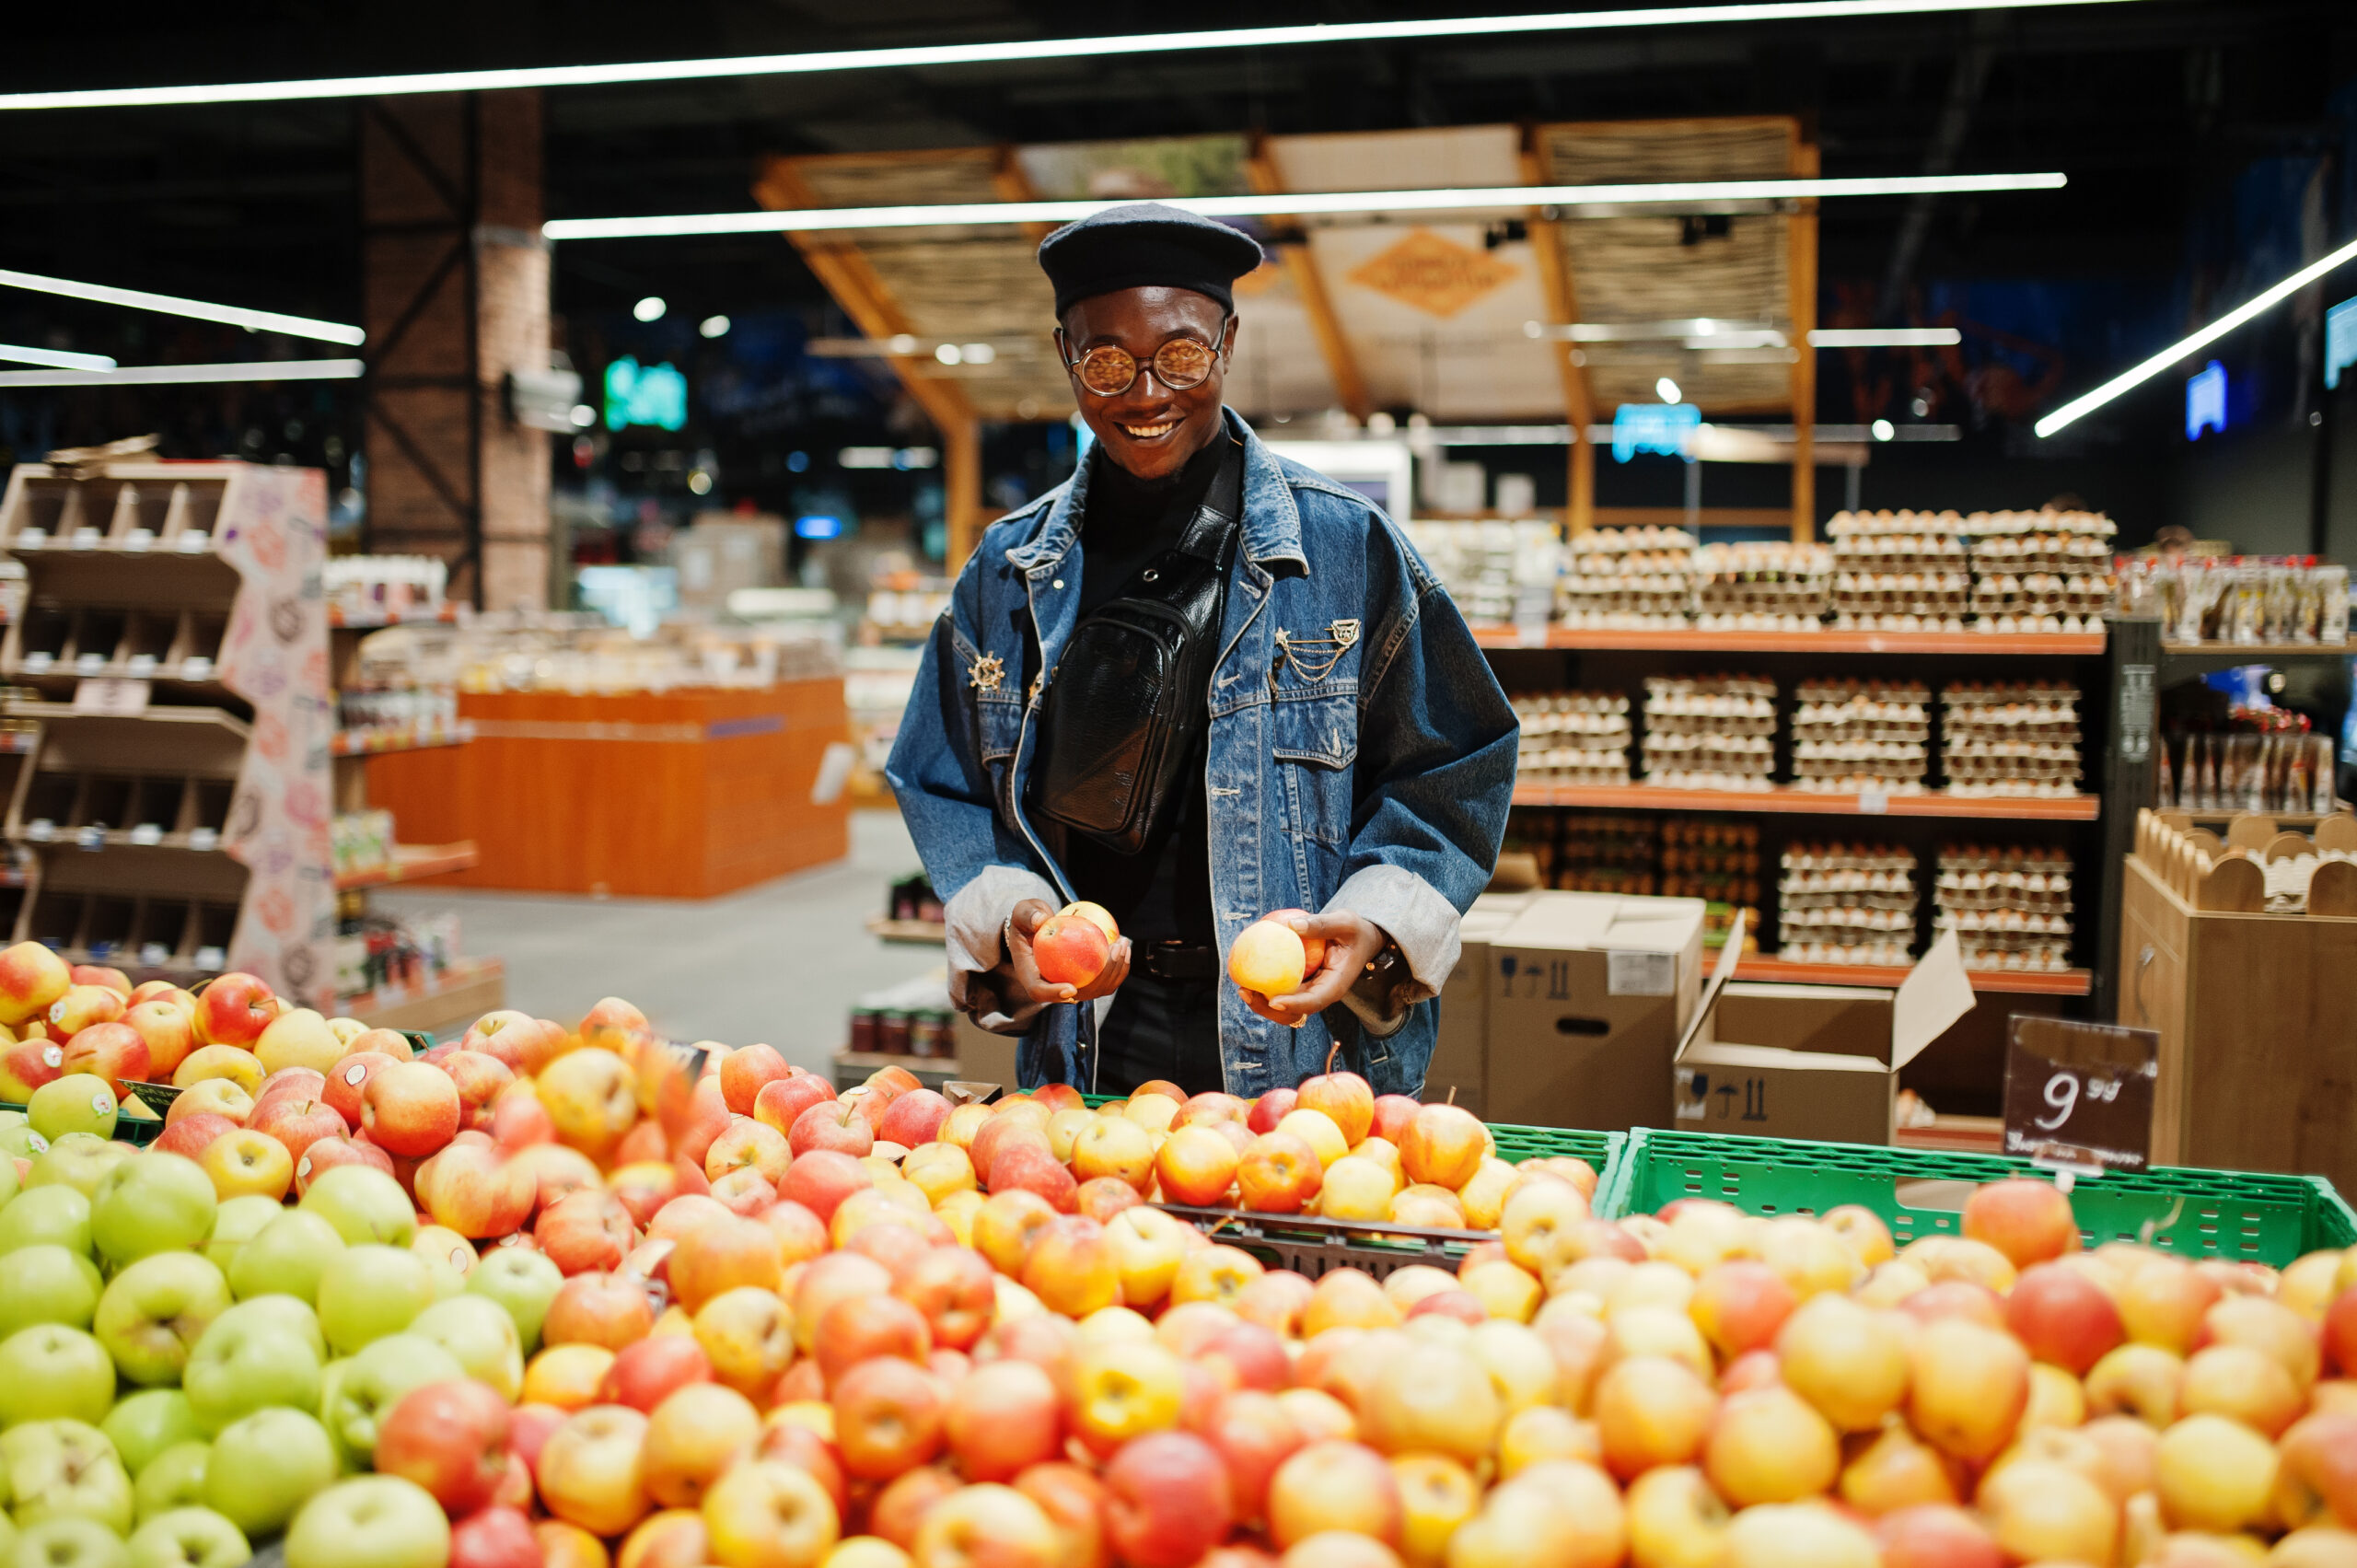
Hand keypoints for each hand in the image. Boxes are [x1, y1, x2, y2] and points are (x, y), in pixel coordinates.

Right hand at [997, 898, 1131, 1006]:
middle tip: (1114, 948)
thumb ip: (1027, 914)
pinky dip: (1118, 967)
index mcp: (1031, 975)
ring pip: (1096, 989)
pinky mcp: (1086, 980)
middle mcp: (1051, 986)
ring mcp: (1070, 985)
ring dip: (1115, 971)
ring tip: (1122, 943)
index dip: (1054, 994)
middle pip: (1077, 994)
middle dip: (1101, 977)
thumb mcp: (1022, 912)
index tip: (1071, 988)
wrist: (1038, 930)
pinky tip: (1124, 945)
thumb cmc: (1028, 920)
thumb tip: (1041, 921)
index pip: (1039, 991)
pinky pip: (1105, 981)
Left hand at [1240, 910, 1388, 1026]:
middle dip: (1267, 1008)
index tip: (1273, 1000)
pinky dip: (1263, 986)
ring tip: (1242, 987)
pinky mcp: (1300, 984)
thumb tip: (1291, 925)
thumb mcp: (1345, 922)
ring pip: (1283, 1007)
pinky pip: (1280, 990)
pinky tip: (1247, 973)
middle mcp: (1320, 993)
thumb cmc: (1354, 930)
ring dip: (1260, 1002)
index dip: (1293, 1005)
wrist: (1360, 939)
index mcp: (1335, 986)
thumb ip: (1321, 924)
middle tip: (1246, 991)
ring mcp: (1309, 991)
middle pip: (1293, 1012)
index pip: (1314, 1001)